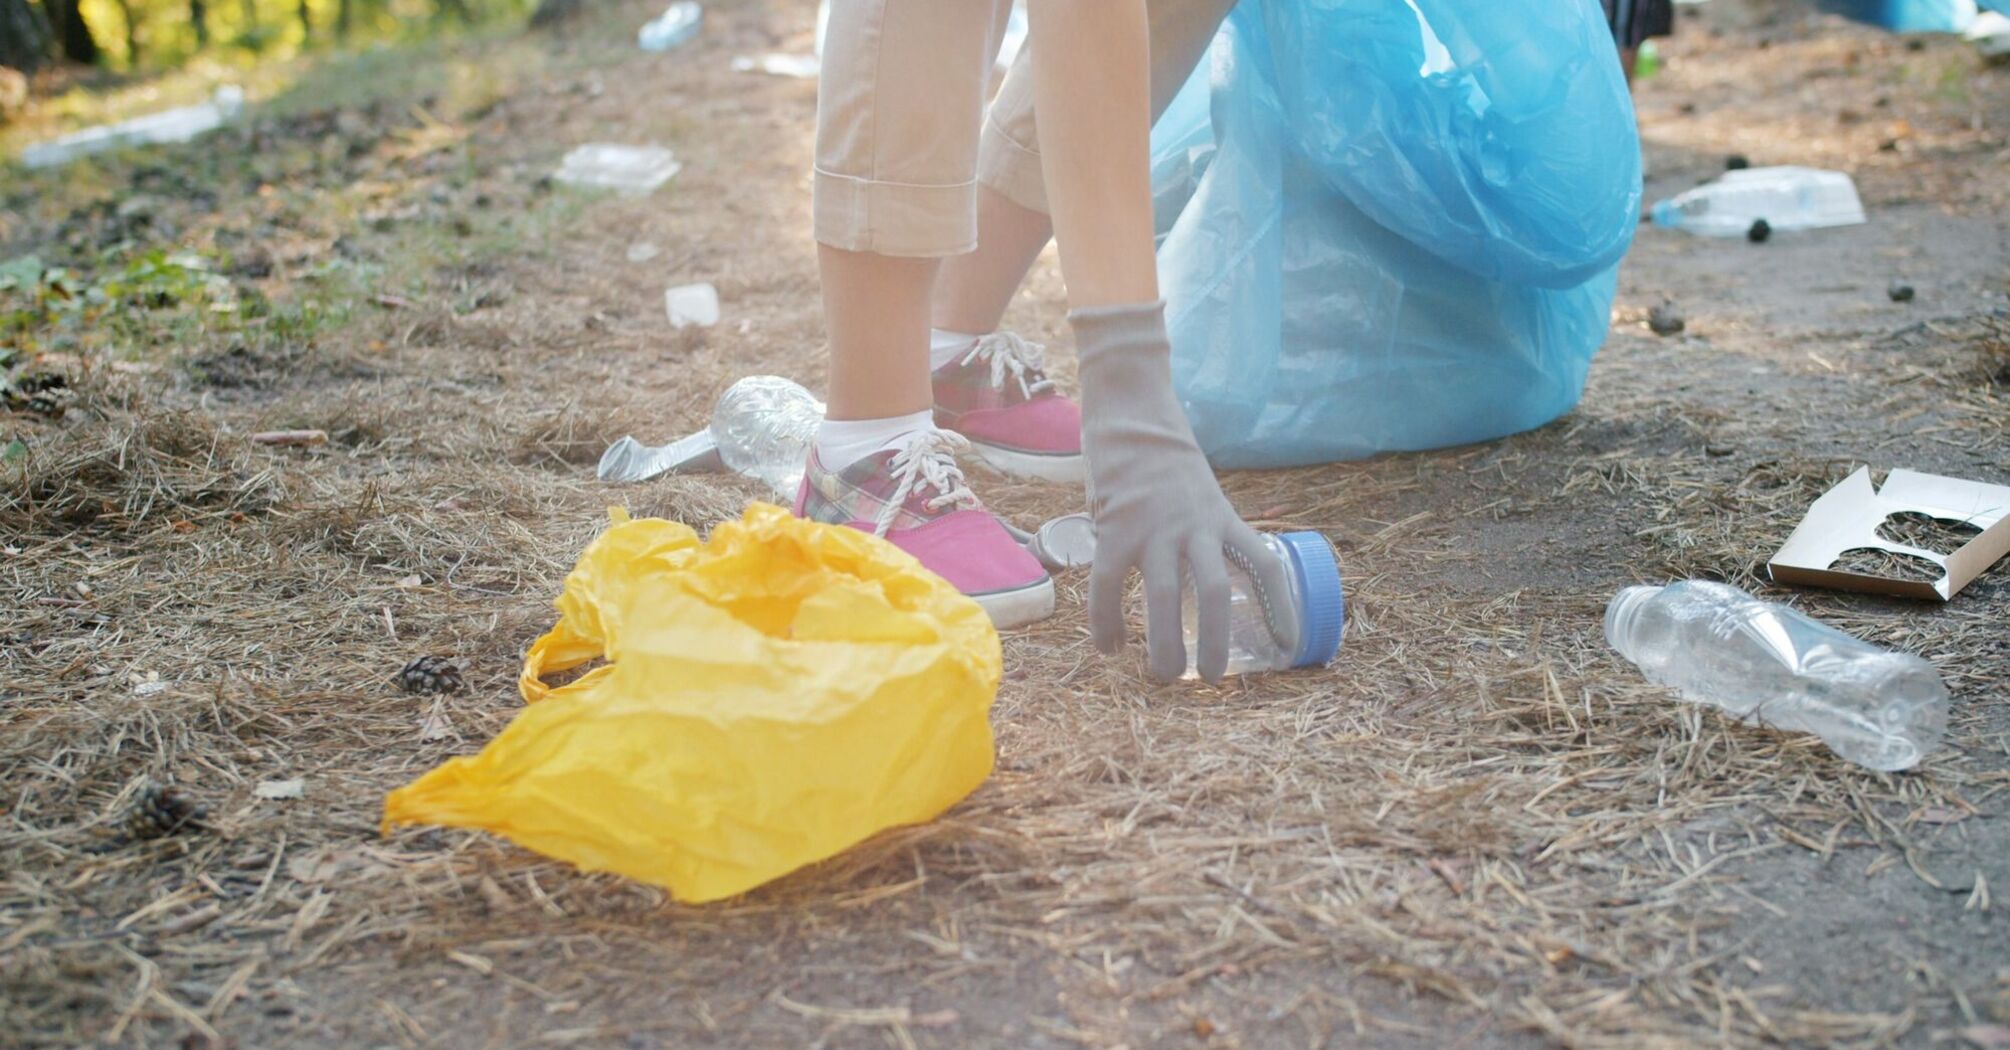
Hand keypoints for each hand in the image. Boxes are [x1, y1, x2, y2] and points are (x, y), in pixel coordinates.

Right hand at [1072, 302, 1294, 681]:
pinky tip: (1109, 648)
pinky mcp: (1113, 528)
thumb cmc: (1166, 460)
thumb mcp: (1203, 493)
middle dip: (1213, 641)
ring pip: (1161, 597)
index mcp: (1222, 517)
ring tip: (1164, 675)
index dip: (1279, 606)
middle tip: (1210, 678)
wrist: (1130, 414)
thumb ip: (1207, 533)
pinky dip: (1106, 623)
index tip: (1287, 643)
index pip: (1262, 564)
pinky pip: (1108, 586)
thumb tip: (1207, 584)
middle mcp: (1193, 525)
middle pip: (1212, 592)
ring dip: (1163, 644)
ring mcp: (1151, 527)